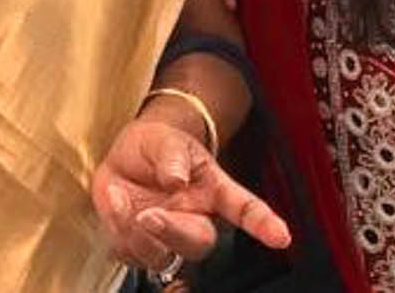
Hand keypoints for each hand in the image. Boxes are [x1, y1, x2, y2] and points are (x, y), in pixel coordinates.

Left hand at [93, 113, 289, 277]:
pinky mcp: (139, 245)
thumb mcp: (166, 139)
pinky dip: (116, 231)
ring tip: (119, 199)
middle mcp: (195, 218)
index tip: (281, 237)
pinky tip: (113, 201)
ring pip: (162, 256)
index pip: (244, 208)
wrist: (127, 155)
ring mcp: (167, 235)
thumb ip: (172, 156)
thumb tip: (176, 180)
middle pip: (199, 243)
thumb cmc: (158, 146)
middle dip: (173, 233)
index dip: (263, 223)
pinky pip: (130, 254)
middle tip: (149, 216)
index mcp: (213, 190)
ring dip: (137, 234)